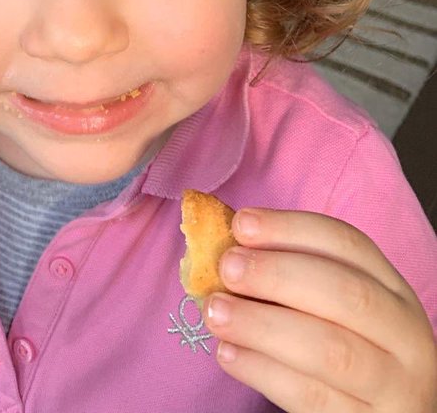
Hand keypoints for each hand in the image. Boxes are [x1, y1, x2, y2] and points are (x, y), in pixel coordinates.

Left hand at [203, 207, 436, 411]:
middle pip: (346, 294)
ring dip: (263, 325)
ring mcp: (394, 388)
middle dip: (278, 275)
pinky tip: (229, 354)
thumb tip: (228, 243)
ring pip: (331, 351)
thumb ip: (294, 276)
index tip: (241, 224)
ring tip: (216, 313)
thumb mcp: (338, 311)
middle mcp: (404, 337)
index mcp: (394, 292)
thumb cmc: (348, 351)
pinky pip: (311, 398)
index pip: (349, 245)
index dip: (292, 229)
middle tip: (227, 269)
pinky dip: (262, 371)